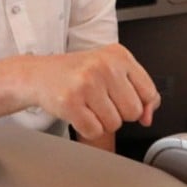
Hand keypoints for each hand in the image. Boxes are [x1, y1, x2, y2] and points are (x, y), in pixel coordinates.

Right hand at [28, 44, 159, 140]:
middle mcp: (103, 66)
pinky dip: (86, 127)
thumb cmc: (76, 74)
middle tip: (98, 99)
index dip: (139, 104)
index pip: (149, 92)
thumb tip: (148, 117)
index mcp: (118, 55)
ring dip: (100, 120)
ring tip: (86, 103)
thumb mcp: (111, 71)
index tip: (122, 99)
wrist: (37, 75)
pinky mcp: (70, 102)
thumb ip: (138, 91)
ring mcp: (86, 83)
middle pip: (133, 112)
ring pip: (114, 124)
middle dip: (117, 112)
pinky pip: (94, 131)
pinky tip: (77, 111)